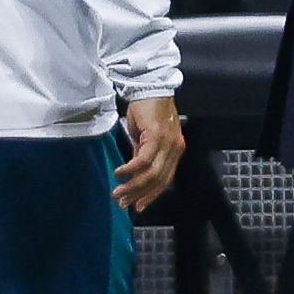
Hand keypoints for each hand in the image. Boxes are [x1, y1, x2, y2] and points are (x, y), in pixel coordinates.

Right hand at [112, 97, 184, 212]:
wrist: (149, 85)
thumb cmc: (147, 110)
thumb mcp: (145, 137)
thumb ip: (143, 154)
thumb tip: (134, 174)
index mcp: (175, 150)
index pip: (166, 180)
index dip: (152, 196)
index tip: (138, 207)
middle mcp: (175, 149)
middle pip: (159, 181)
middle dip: (139, 195)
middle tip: (123, 204)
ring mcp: (168, 143)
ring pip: (151, 174)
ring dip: (133, 186)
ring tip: (118, 193)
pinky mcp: (157, 136)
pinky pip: (143, 160)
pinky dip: (130, 170)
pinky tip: (118, 174)